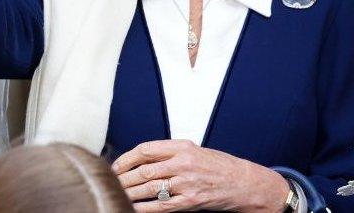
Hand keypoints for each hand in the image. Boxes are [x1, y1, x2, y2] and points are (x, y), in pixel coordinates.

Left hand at [112, 140, 288, 211]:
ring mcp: (187, 184)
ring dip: (129, 192)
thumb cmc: (217, 165)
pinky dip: (144, 207)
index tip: (115, 165)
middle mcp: (183, 164)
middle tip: (110, 181)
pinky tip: (132, 207)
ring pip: (149, 187)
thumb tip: (138, 159)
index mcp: (181, 147)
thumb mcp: (192, 150)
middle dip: (123, 177)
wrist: (243, 182)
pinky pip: (161, 205)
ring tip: (116, 192)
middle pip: (144, 170)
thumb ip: (167, 153)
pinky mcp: (190, 201)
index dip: (126, 158)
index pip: (145, 150)